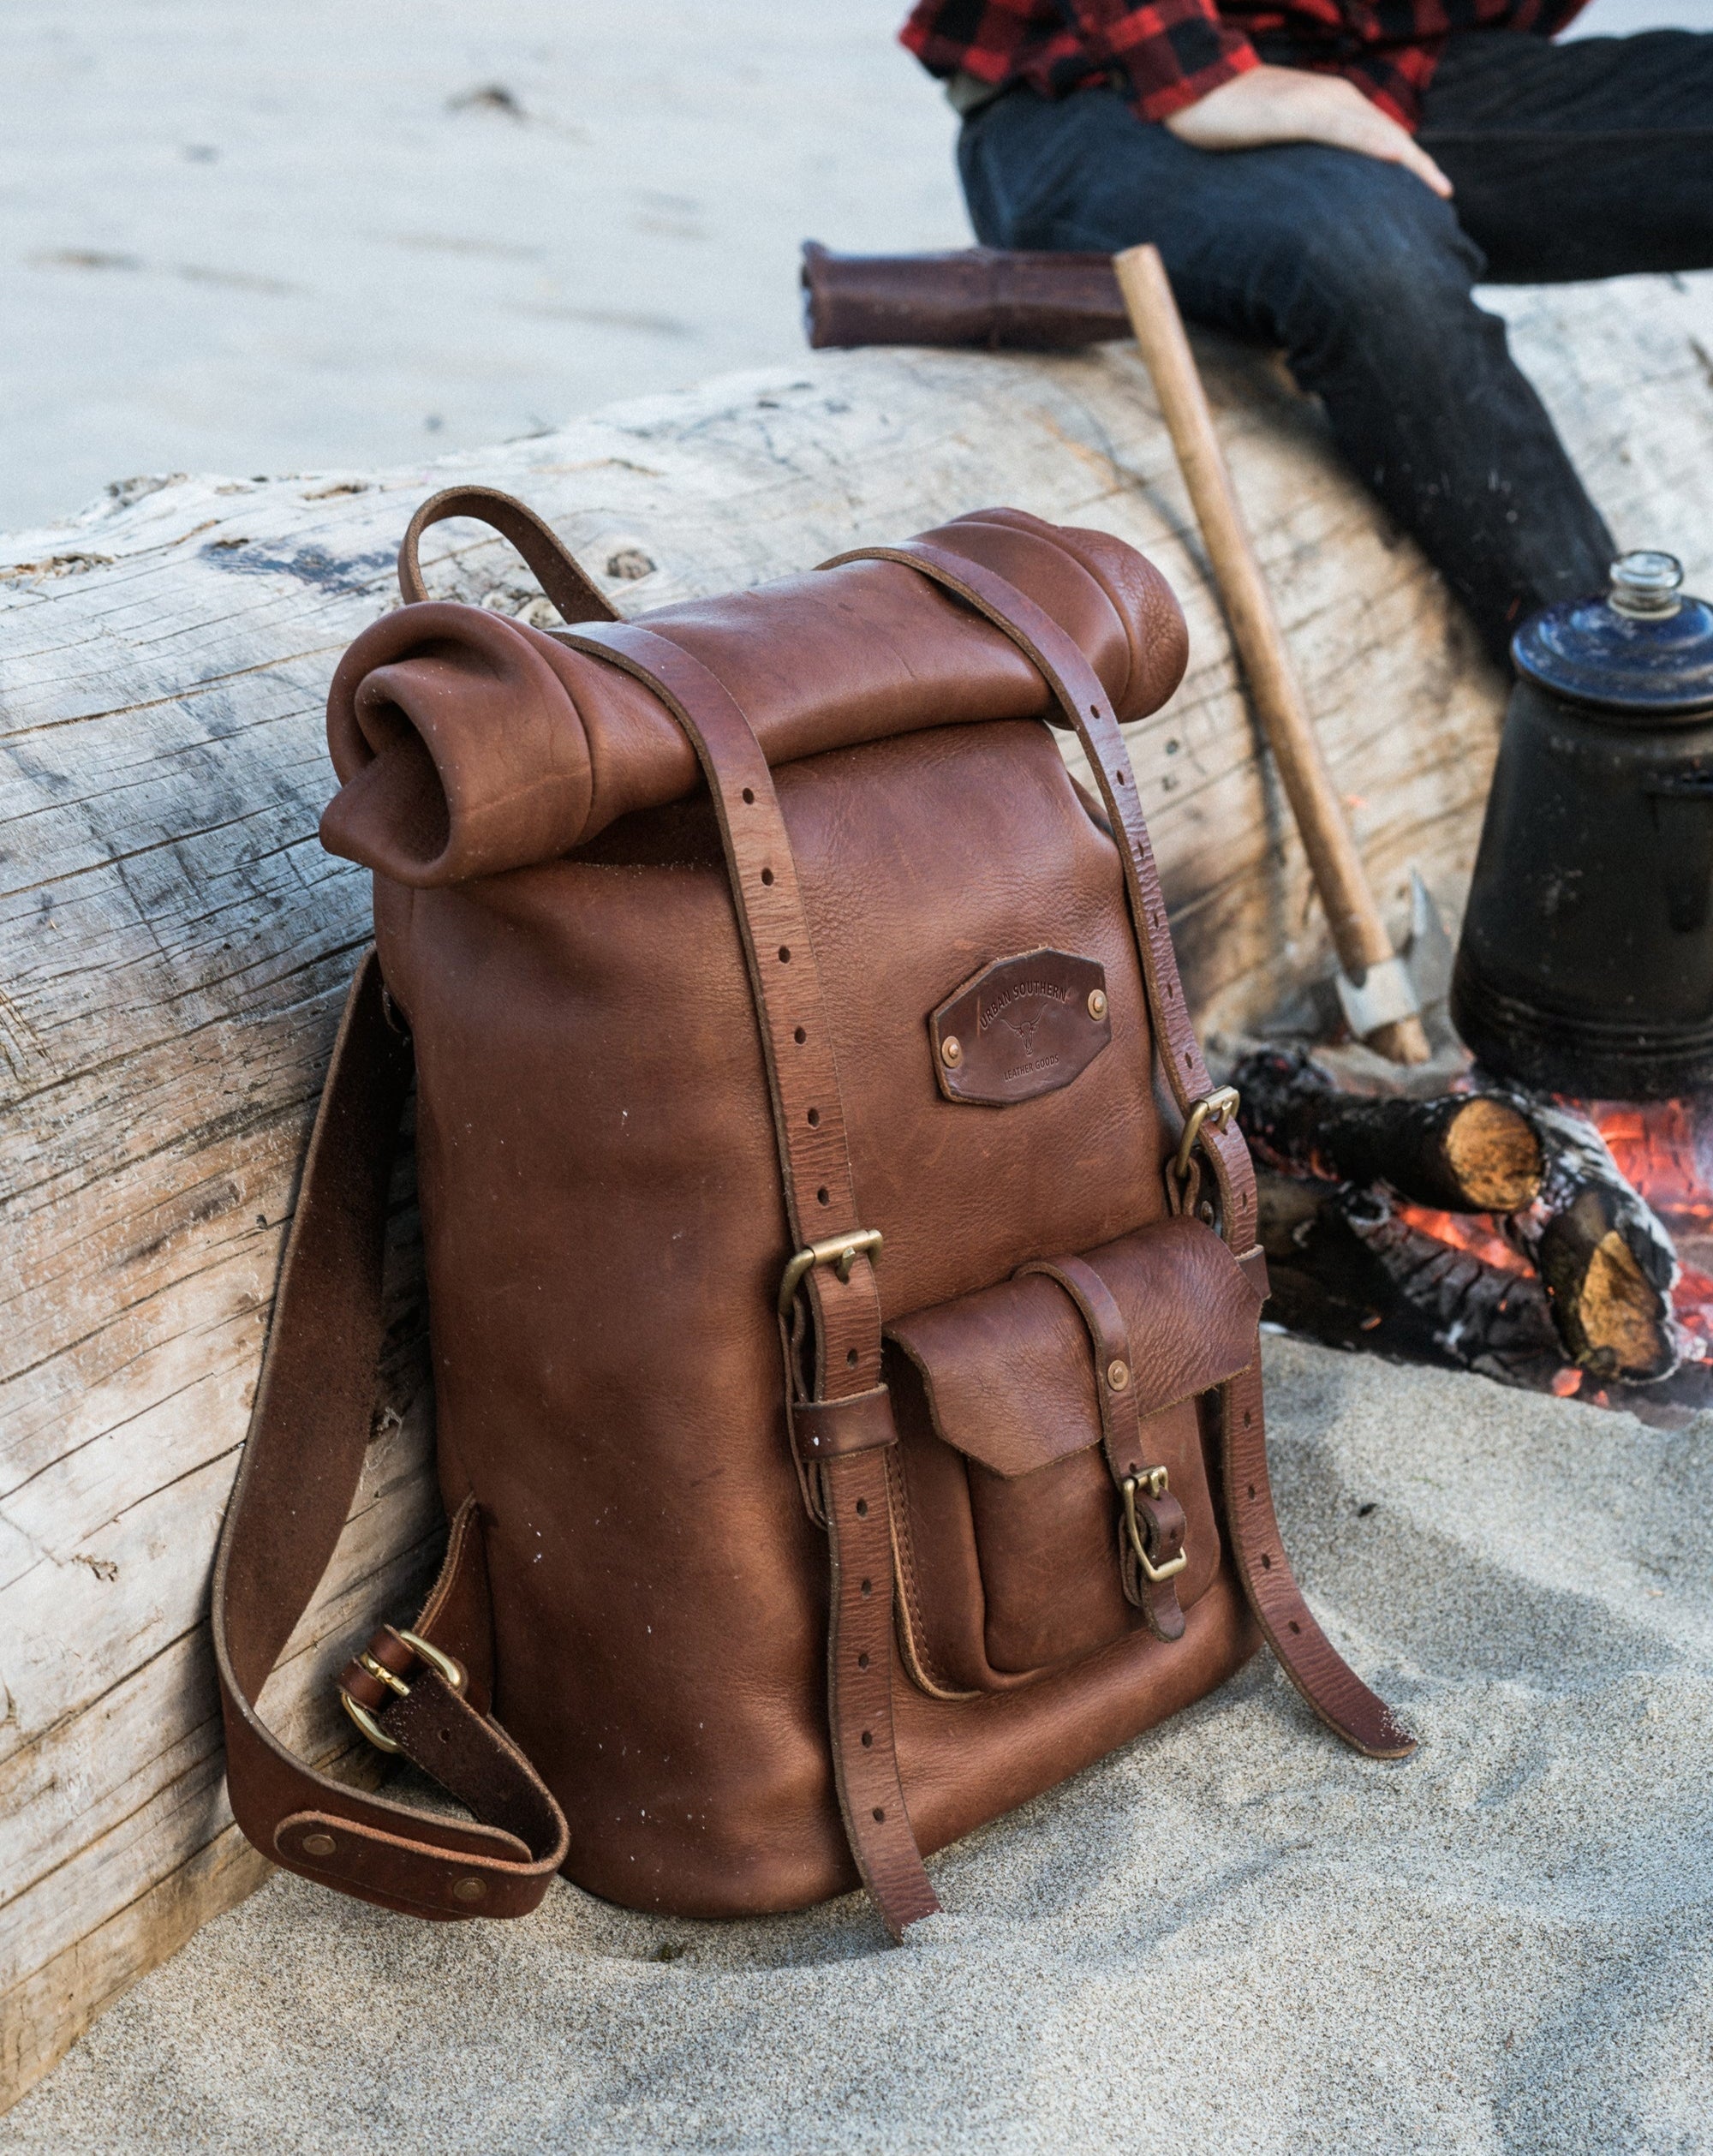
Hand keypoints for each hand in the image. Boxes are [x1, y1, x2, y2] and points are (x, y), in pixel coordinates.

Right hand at [1163, 65, 1452, 197]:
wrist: (1191, 82)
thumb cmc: (1227, 109)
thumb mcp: (1275, 127)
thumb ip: (1301, 142)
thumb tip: (1315, 177)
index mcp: (1331, 101)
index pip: (1380, 133)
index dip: (1410, 161)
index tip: (1433, 190)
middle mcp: (1332, 96)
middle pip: (1387, 133)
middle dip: (1419, 165)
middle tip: (1445, 196)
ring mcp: (1314, 103)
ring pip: (1373, 131)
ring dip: (1408, 159)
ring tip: (1436, 186)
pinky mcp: (1293, 113)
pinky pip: (1340, 129)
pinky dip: (1369, 142)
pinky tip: (1393, 157)